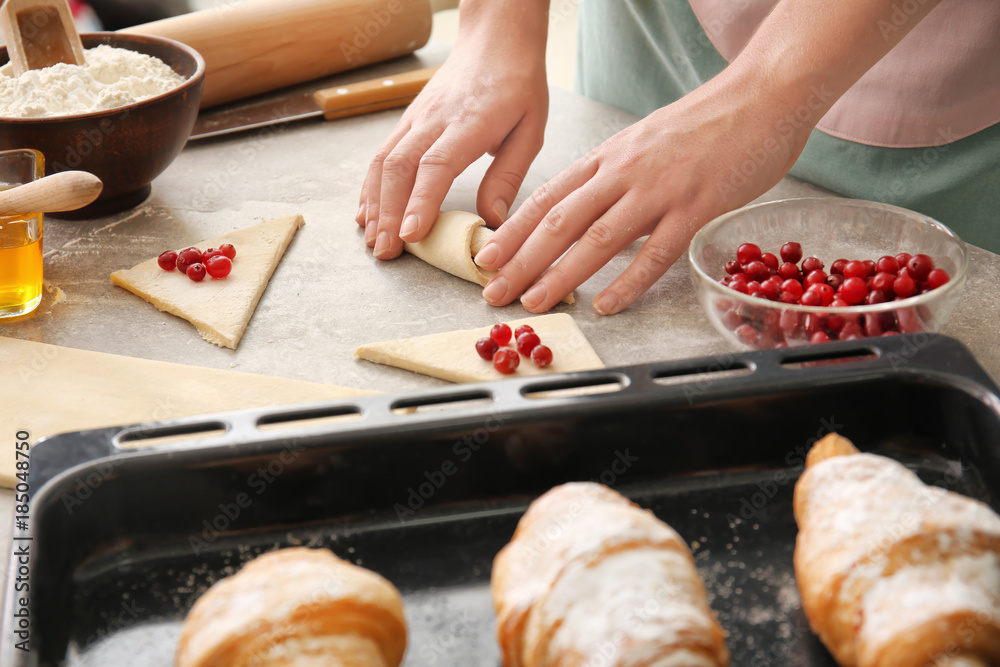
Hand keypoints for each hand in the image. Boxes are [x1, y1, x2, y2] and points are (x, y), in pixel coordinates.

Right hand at [357, 1, 548, 259]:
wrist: (494, 39)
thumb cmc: (517, 85)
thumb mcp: (530, 131)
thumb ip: (508, 177)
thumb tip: (492, 220)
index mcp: (470, 122)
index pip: (436, 164)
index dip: (420, 201)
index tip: (410, 233)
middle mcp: (434, 119)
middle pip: (400, 167)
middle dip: (389, 214)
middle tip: (387, 252)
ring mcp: (415, 118)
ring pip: (383, 161)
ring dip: (375, 204)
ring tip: (374, 241)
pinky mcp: (407, 120)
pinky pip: (380, 154)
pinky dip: (370, 187)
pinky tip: (367, 213)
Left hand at [473, 70, 809, 314]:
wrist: (763, 94)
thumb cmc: (705, 124)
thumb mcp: (643, 145)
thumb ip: (612, 179)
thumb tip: (583, 214)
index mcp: (608, 157)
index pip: (546, 198)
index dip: (512, 232)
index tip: (485, 260)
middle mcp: (624, 172)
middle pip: (560, 221)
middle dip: (521, 261)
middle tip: (494, 292)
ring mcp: (659, 188)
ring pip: (598, 238)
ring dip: (562, 274)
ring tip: (536, 302)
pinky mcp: (697, 205)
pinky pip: (657, 251)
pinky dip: (628, 282)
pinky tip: (606, 305)